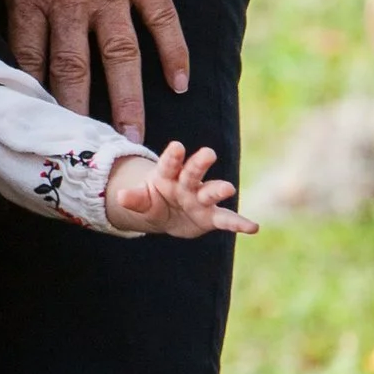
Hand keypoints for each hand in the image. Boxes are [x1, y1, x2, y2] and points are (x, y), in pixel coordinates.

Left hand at [0, 0, 181, 139]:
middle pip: (70, 66)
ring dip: (125, 100)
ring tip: (133, 138)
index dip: (26, 94)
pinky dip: (173, 51)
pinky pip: (162, 18)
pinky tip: (179, 82)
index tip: (29, 127)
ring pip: (118, 54)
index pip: (23, 52)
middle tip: (83, 154)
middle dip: (75, 114)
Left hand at [104, 141, 253, 238]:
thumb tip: (119, 197)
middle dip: (199, 162)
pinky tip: (253, 227)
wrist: (166, 214)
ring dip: (219, 189)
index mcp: (167, 174)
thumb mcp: (141, 200)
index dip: (172, 155)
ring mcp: (201, 198)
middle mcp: (187, 182)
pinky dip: (239, 223)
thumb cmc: (153, 199)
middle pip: (193, 171)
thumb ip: (134, 198)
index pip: (168, 163)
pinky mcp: (211, 216)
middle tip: (208, 153)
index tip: (177, 146)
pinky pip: (226, 219)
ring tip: (229, 188)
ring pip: (211, 191)